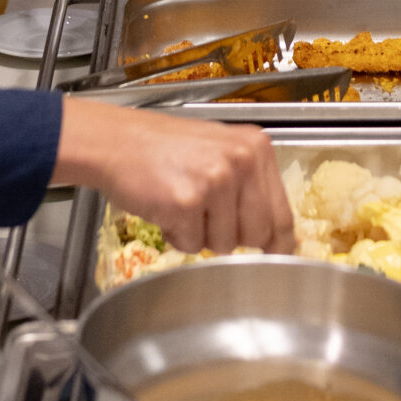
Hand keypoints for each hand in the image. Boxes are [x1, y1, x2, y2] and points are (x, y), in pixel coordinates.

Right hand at [52, 102, 295, 255]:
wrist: (117, 141)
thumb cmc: (165, 148)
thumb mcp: (220, 152)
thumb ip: (250, 185)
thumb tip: (278, 235)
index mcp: (256, 148)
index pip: (282, 213)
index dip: (279, 244)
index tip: (276, 259)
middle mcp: (242, 160)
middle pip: (257, 235)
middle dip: (232, 238)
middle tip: (205, 216)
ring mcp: (215, 180)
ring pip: (225, 245)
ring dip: (201, 236)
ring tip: (182, 204)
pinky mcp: (187, 201)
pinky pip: (192, 245)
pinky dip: (176, 236)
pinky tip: (166, 207)